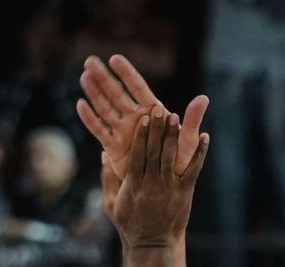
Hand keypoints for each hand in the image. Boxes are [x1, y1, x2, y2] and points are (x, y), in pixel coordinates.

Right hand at [77, 55, 206, 179]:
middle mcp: (137, 119)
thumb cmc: (181, 163)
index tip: (114, 59)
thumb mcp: (188, 142)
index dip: (126, 74)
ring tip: (83, 76)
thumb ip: (191, 120)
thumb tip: (204, 98)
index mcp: (154, 113)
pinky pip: (100, 131)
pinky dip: (90, 119)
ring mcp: (124, 132)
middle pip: (117, 94)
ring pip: (106, 108)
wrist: (168, 188)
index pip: (137, 88)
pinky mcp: (115, 148)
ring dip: (94, 93)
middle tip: (90, 61)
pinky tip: (80, 105)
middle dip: (104, 78)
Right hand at [104, 112, 209, 248]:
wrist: (152, 245)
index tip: (142, 118)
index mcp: (133, 186)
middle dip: (156, 130)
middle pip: (154, 153)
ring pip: (171, 158)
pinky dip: (200, 153)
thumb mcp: (111, 203)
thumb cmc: (129, 224)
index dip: (140, 136)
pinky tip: (205, 136)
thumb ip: (108, 178)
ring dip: (174, 136)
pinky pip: (193, 170)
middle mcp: (151, 185)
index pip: (137, 155)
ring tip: (175, 116)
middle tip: (159, 108)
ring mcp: (169, 189)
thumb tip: (104, 152)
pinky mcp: (184, 193)